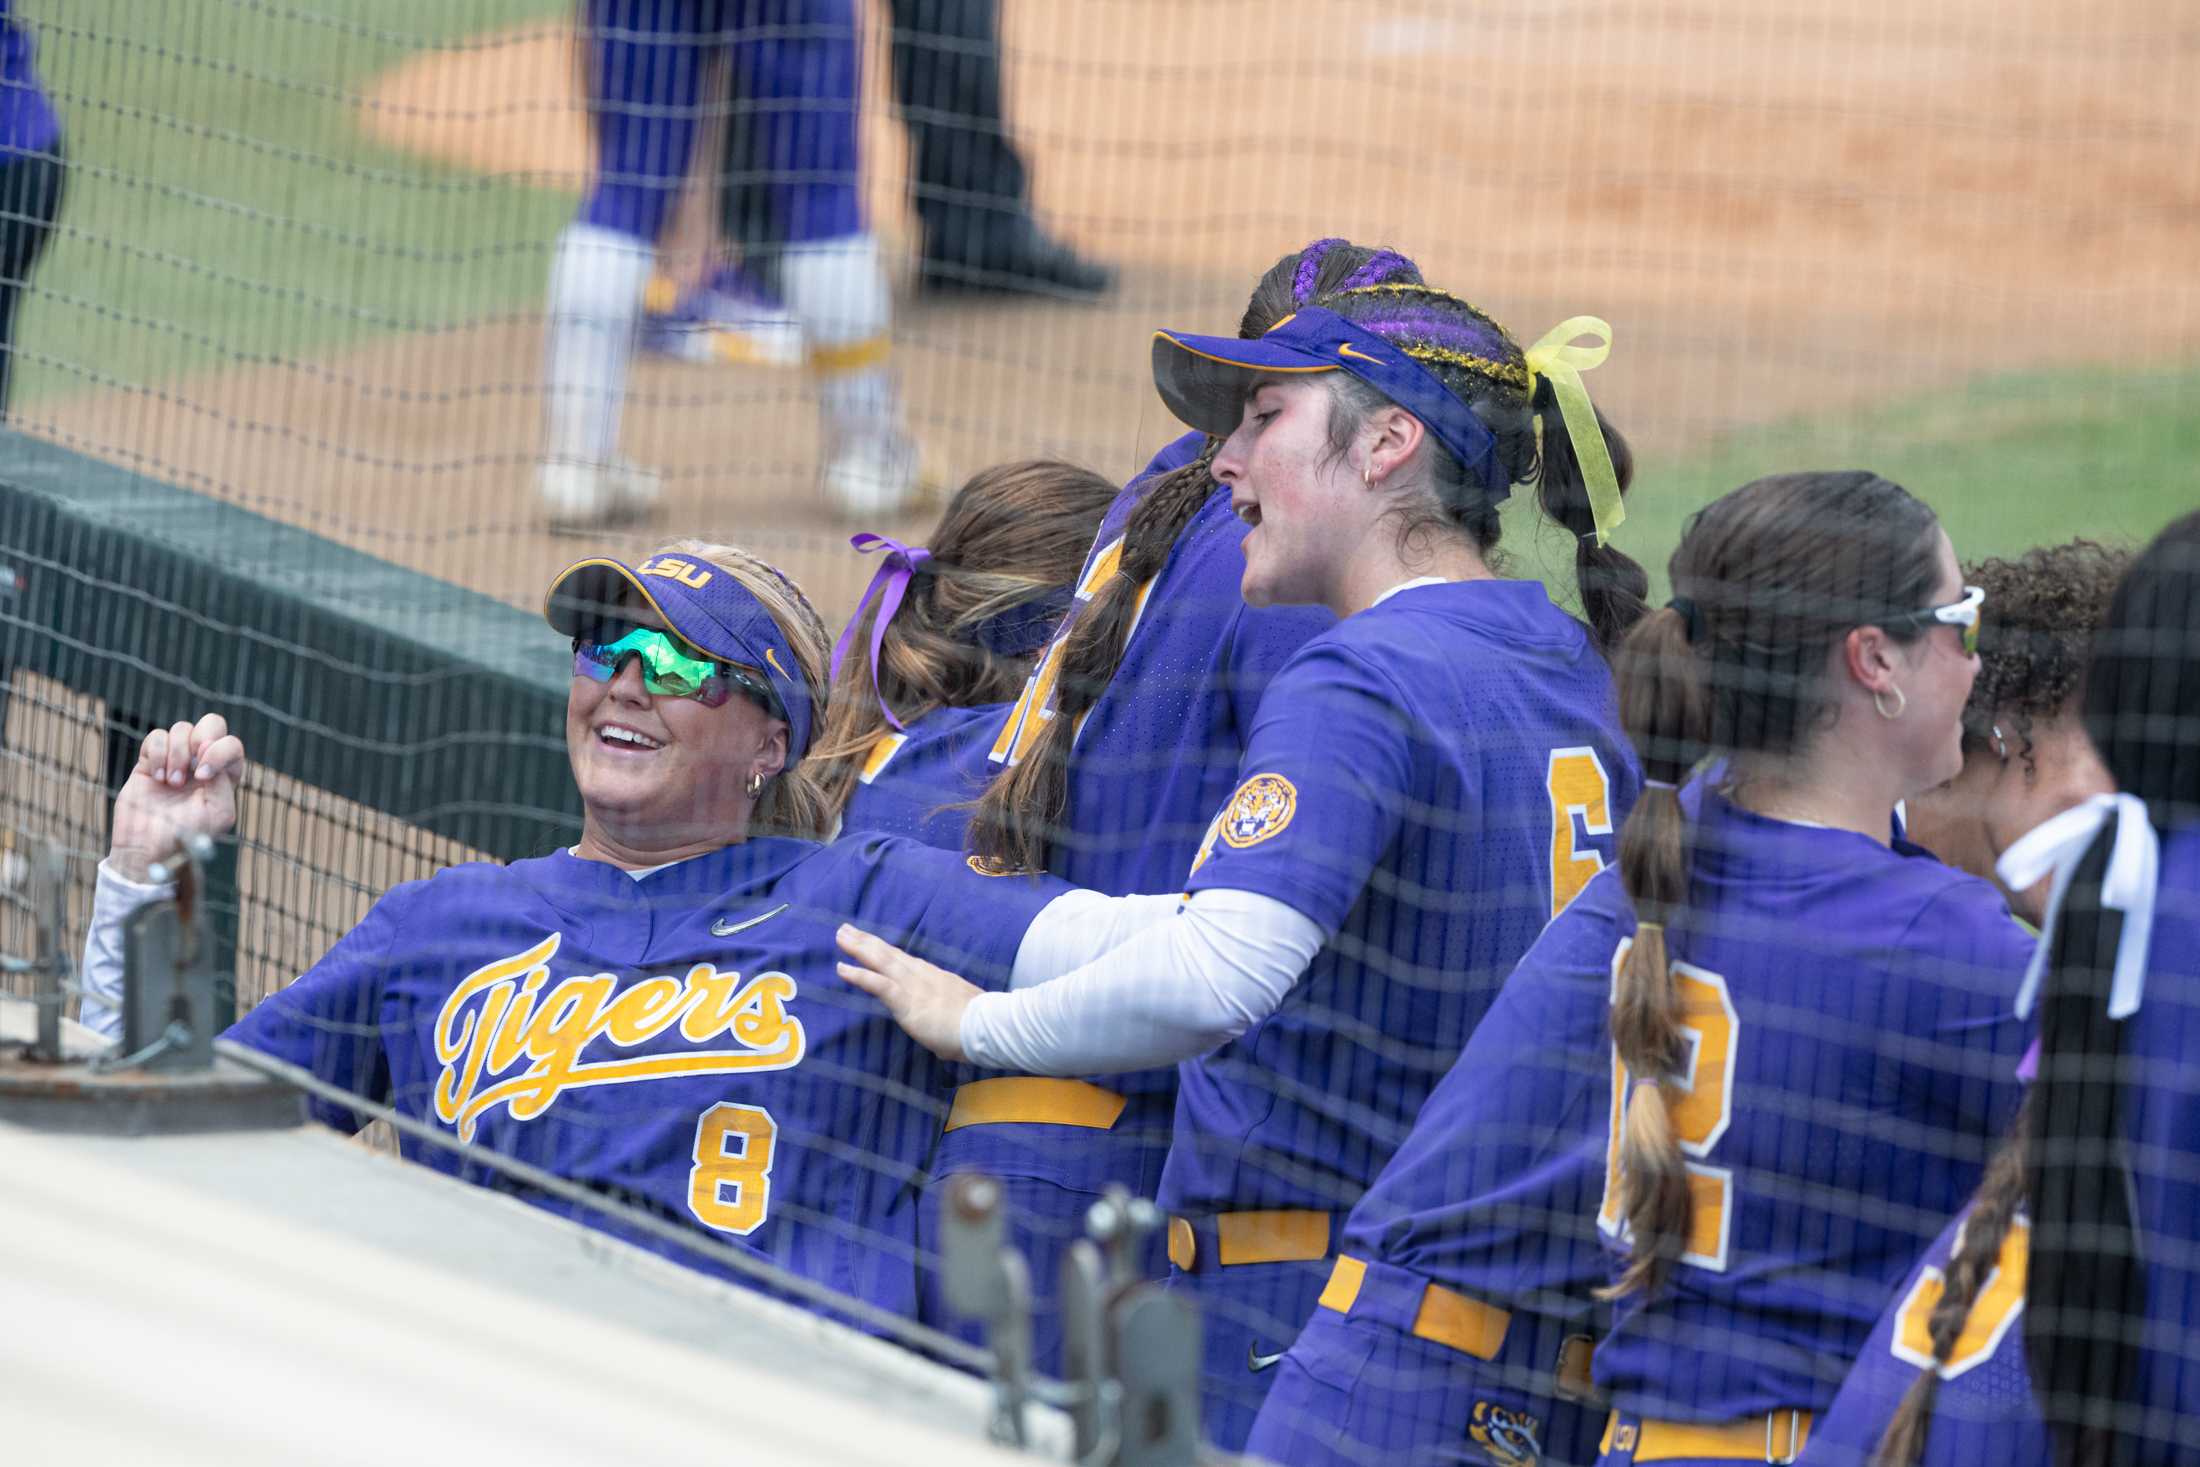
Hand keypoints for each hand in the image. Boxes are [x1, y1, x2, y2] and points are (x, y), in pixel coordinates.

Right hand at [109, 714, 245, 882]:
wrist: (149, 848)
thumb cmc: (188, 835)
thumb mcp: (219, 813)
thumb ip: (224, 782)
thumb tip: (208, 752)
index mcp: (224, 775)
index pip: (232, 745)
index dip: (220, 751)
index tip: (203, 776)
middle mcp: (202, 763)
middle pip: (212, 723)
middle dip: (201, 737)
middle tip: (193, 761)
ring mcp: (176, 760)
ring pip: (181, 729)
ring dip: (177, 753)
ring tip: (171, 783)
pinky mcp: (149, 761)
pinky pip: (155, 736)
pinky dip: (157, 752)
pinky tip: (157, 778)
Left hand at [835, 924, 977, 1062]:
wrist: (986, 1026)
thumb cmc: (979, 1028)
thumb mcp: (961, 1017)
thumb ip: (949, 1023)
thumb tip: (947, 1042)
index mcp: (935, 979)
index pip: (906, 961)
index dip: (887, 950)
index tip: (873, 941)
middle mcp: (922, 976)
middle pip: (890, 954)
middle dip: (868, 941)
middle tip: (847, 929)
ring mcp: (913, 986)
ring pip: (881, 961)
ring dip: (858, 949)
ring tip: (840, 936)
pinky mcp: (906, 1000)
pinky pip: (877, 984)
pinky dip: (859, 975)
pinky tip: (842, 968)